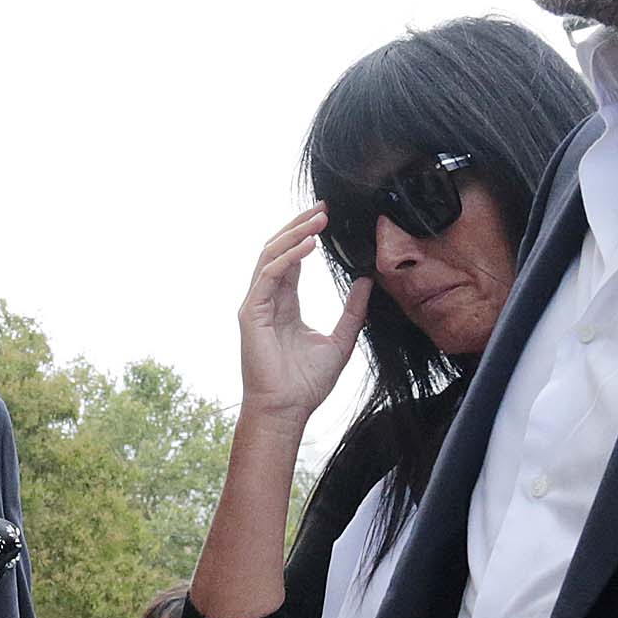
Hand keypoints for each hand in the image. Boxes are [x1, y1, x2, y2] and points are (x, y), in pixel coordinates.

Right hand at [236, 208, 371, 423]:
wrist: (288, 410)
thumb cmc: (307, 384)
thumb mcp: (341, 340)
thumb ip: (353, 311)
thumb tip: (367, 281)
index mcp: (285, 304)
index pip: (293, 259)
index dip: (308, 235)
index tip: (329, 216)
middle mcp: (267, 299)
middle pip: (279, 249)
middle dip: (300, 225)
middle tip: (324, 207)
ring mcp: (256, 304)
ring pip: (270, 255)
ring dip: (294, 234)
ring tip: (319, 219)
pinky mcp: (250, 313)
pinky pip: (268, 275)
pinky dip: (287, 257)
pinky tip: (308, 245)